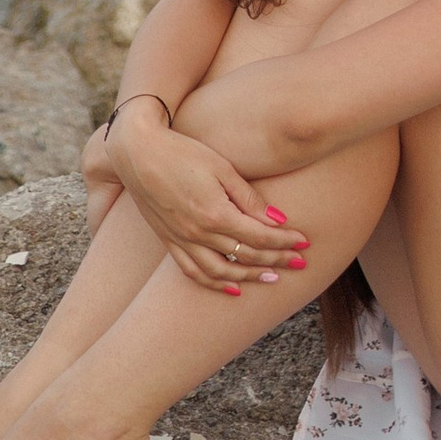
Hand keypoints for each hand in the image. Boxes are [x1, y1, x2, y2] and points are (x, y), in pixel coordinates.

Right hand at [88, 109, 312, 293]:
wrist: (136, 151)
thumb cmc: (182, 151)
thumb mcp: (221, 167)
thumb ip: (249, 197)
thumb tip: (278, 220)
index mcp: (215, 214)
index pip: (260, 237)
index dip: (285, 241)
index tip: (304, 242)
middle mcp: (198, 234)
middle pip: (245, 256)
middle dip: (276, 260)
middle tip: (299, 261)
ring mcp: (181, 241)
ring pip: (221, 273)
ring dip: (249, 278)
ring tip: (272, 278)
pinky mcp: (168, 241)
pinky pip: (193, 273)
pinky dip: (214, 284)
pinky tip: (231, 288)